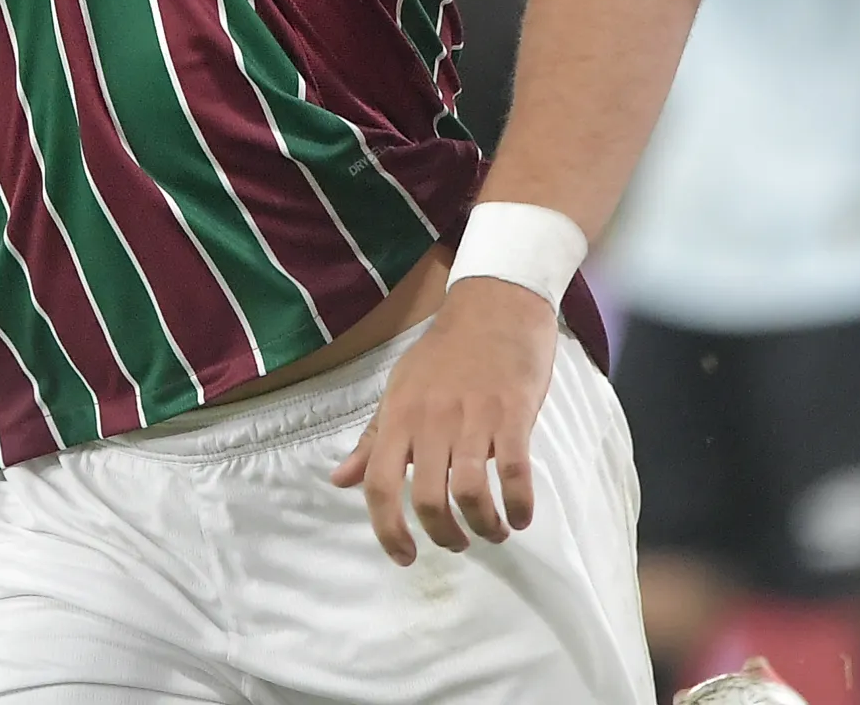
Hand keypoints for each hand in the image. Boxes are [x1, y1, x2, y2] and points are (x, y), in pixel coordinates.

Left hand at [330, 277, 554, 564]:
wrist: (495, 302)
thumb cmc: (446, 351)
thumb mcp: (400, 389)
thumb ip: (374, 439)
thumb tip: (339, 481)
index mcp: (399, 415)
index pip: (378, 483)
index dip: (386, 530)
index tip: (403, 556)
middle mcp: (431, 420)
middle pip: (426, 498)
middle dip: (442, 535)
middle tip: (457, 544)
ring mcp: (473, 417)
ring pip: (470, 492)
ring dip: (483, 526)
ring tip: (491, 531)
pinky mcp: (512, 413)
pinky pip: (513, 472)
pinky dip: (517, 505)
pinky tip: (520, 516)